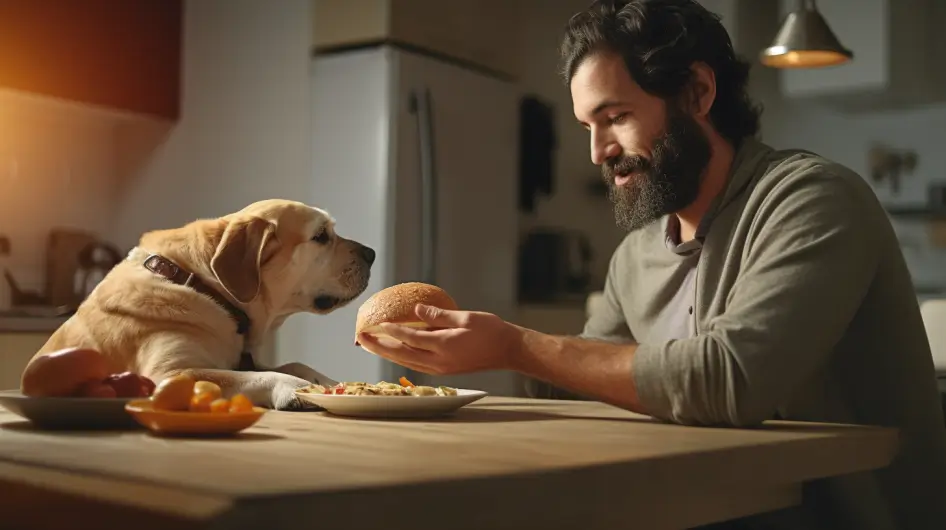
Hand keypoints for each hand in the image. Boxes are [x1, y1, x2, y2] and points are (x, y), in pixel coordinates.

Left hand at [356, 304, 522, 374]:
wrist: (508, 351)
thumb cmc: (491, 331)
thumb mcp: (465, 317)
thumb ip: (438, 315)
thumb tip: (416, 309)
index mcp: (444, 346)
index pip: (410, 338)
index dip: (391, 331)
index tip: (375, 324)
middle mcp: (439, 361)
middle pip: (401, 354)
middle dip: (379, 347)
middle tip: (360, 338)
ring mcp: (441, 368)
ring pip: (406, 361)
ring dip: (386, 354)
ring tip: (370, 346)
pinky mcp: (444, 370)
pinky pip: (416, 364)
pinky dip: (401, 357)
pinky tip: (394, 351)